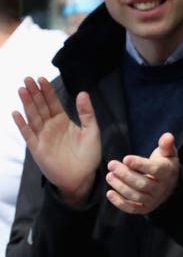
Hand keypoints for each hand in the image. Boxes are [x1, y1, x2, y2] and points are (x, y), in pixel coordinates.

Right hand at [12, 77, 100, 206]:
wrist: (83, 177)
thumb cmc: (89, 155)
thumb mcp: (92, 130)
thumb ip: (86, 112)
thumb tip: (83, 93)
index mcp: (63, 121)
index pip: (53, 103)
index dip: (47, 91)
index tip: (42, 79)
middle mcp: (51, 127)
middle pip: (40, 107)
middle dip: (34, 93)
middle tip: (28, 78)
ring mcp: (43, 137)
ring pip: (33, 117)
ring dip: (27, 103)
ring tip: (22, 90)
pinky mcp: (37, 149)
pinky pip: (28, 134)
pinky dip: (22, 124)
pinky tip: (16, 113)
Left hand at [106, 132, 178, 213]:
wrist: (169, 185)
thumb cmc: (165, 164)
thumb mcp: (168, 153)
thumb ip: (166, 145)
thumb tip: (167, 136)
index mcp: (167, 172)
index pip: (154, 169)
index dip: (140, 164)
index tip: (126, 158)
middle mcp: (161, 188)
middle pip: (142, 183)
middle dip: (125, 174)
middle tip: (111, 164)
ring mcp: (153, 200)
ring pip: (135, 195)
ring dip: (120, 186)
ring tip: (109, 175)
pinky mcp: (145, 208)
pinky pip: (132, 208)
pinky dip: (120, 203)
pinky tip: (109, 193)